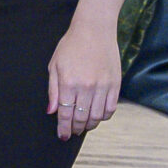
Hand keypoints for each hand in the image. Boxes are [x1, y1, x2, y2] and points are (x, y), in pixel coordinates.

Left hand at [47, 20, 121, 141]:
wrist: (94, 31)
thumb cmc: (70, 46)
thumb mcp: (54, 66)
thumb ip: (53, 91)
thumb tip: (52, 112)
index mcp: (69, 83)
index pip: (65, 114)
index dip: (63, 128)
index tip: (62, 136)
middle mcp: (87, 87)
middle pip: (81, 117)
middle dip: (75, 128)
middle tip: (72, 132)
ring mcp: (103, 86)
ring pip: (97, 116)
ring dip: (90, 124)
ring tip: (83, 126)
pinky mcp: (115, 84)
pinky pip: (111, 108)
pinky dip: (104, 116)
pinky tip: (97, 116)